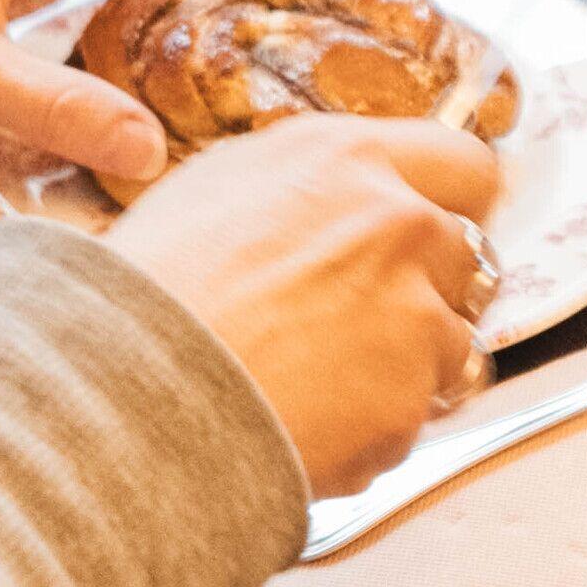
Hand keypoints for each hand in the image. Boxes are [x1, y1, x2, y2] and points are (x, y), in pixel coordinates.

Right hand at [111, 117, 503, 497]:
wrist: (122, 395)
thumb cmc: (144, 294)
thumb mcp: (215, 189)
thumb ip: (303, 186)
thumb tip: (333, 197)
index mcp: (346, 157)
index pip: (463, 162)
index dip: (448, 202)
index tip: (431, 231)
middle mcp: (397, 222)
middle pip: (465, 254)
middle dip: (426, 289)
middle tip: (363, 322)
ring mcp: (415, 313)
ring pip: (449, 342)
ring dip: (405, 366)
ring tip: (319, 385)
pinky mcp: (413, 399)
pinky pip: (414, 417)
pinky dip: (376, 430)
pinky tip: (308, 425)